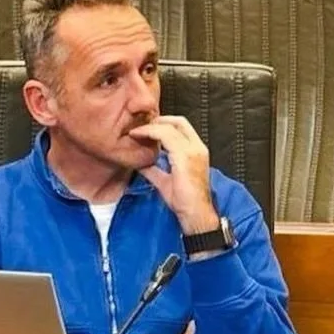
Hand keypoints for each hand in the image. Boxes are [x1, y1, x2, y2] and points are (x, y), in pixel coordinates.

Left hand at [130, 115, 217, 233]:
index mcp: (197, 151)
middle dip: (158, 120)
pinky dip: (149, 133)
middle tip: (140, 125)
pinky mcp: (184, 156)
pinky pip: (165, 136)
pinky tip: (138, 136)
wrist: (196, 214)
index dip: (165, 123)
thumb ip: (155, 170)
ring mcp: (193, 151)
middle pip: (178, 121)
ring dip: (150, 126)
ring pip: (170, 126)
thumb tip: (140, 164)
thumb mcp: (166, 181)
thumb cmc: (185, 202)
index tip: (148, 128)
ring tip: (136, 131)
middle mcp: (197, 147)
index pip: (183, 127)